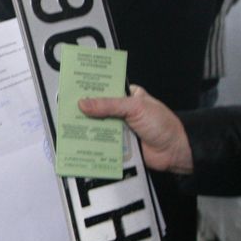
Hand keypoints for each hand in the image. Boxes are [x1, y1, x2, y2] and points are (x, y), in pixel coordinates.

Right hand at [78, 85, 193, 174]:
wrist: (175, 151)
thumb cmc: (163, 124)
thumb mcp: (135, 107)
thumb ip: (109, 105)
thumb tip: (84, 103)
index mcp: (127, 96)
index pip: (104, 89)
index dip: (89, 89)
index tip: (71, 89)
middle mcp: (121, 112)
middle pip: (97, 110)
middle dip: (84, 111)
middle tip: (65, 110)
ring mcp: (120, 129)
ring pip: (98, 127)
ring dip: (87, 128)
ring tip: (68, 127)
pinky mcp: (119, 145)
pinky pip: (102, 143)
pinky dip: (94, 144)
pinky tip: (81, 143)